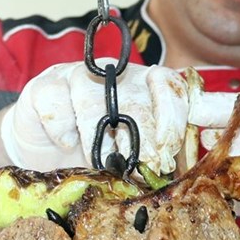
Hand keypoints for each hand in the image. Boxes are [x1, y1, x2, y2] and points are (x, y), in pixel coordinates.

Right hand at [0, 62, 189, 173]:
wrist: (45, 156)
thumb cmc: (100, 154)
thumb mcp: (139, 154)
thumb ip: (167, 150)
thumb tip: (196, 161)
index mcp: (145, 84)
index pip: (169, 84)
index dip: (172, 114)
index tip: (169, 147)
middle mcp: (114, 74)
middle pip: (133, 96)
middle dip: (140, 135)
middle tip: (140, 166)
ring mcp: (76, 76)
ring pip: (93, 99)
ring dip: (99, 138)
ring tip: (101, 163)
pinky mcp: (43, 87)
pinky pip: (56, 103)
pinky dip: (63, 129)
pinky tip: (67, 145)